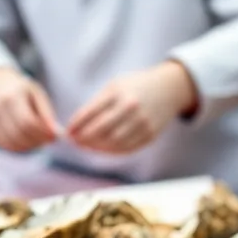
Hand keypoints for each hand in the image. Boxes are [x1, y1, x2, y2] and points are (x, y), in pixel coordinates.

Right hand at [0, 68, 59, 152]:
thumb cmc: (22, 93)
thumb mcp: (36, 95)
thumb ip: (46, 114)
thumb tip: (56, 133)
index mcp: (12, 97)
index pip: (28, 122)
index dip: (43, 133)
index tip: (54, 136)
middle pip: (20, 135)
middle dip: (38, 141)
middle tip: (48, 139)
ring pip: (14, 144)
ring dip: (31, 146)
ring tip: (39, 139)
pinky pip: (8, 146)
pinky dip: (22, 147)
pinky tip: (29, 140)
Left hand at [67, 61, 197, 154]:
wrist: (169, 89)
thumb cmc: (136, 86)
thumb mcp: (115, 86)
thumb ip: (98, 104)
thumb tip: (77, 126)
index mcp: (118, 92)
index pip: (90, 112)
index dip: (76, 125)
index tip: (68, 132)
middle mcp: (131, 107)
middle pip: (100, 130)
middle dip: (84, 138)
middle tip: (75, 142)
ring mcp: (142, 122)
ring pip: (113, 142)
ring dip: (96, 147)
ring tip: (87, 146)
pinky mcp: (150, 135)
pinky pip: (127, 148)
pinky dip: (112, 151)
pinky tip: (103, 148)